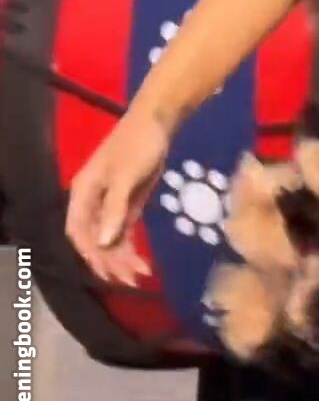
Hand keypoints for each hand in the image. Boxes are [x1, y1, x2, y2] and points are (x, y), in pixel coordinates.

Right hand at [65, 103, 170, 287]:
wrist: (158, 121)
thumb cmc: (137, 143)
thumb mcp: (125, 175)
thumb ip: (114, 208)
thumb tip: (104, 243)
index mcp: (83, 193)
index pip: (78, 232)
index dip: (89, 253)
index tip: (106, 270)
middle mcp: (92, 202)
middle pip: (94, 240)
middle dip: (109, 261)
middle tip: (130, 279)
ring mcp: (110, 205)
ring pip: (109, 239)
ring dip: (121, 259)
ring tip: (139, 276)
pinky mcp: (126, 205)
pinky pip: (123, 232)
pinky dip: (129, 247)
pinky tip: (141, 262)